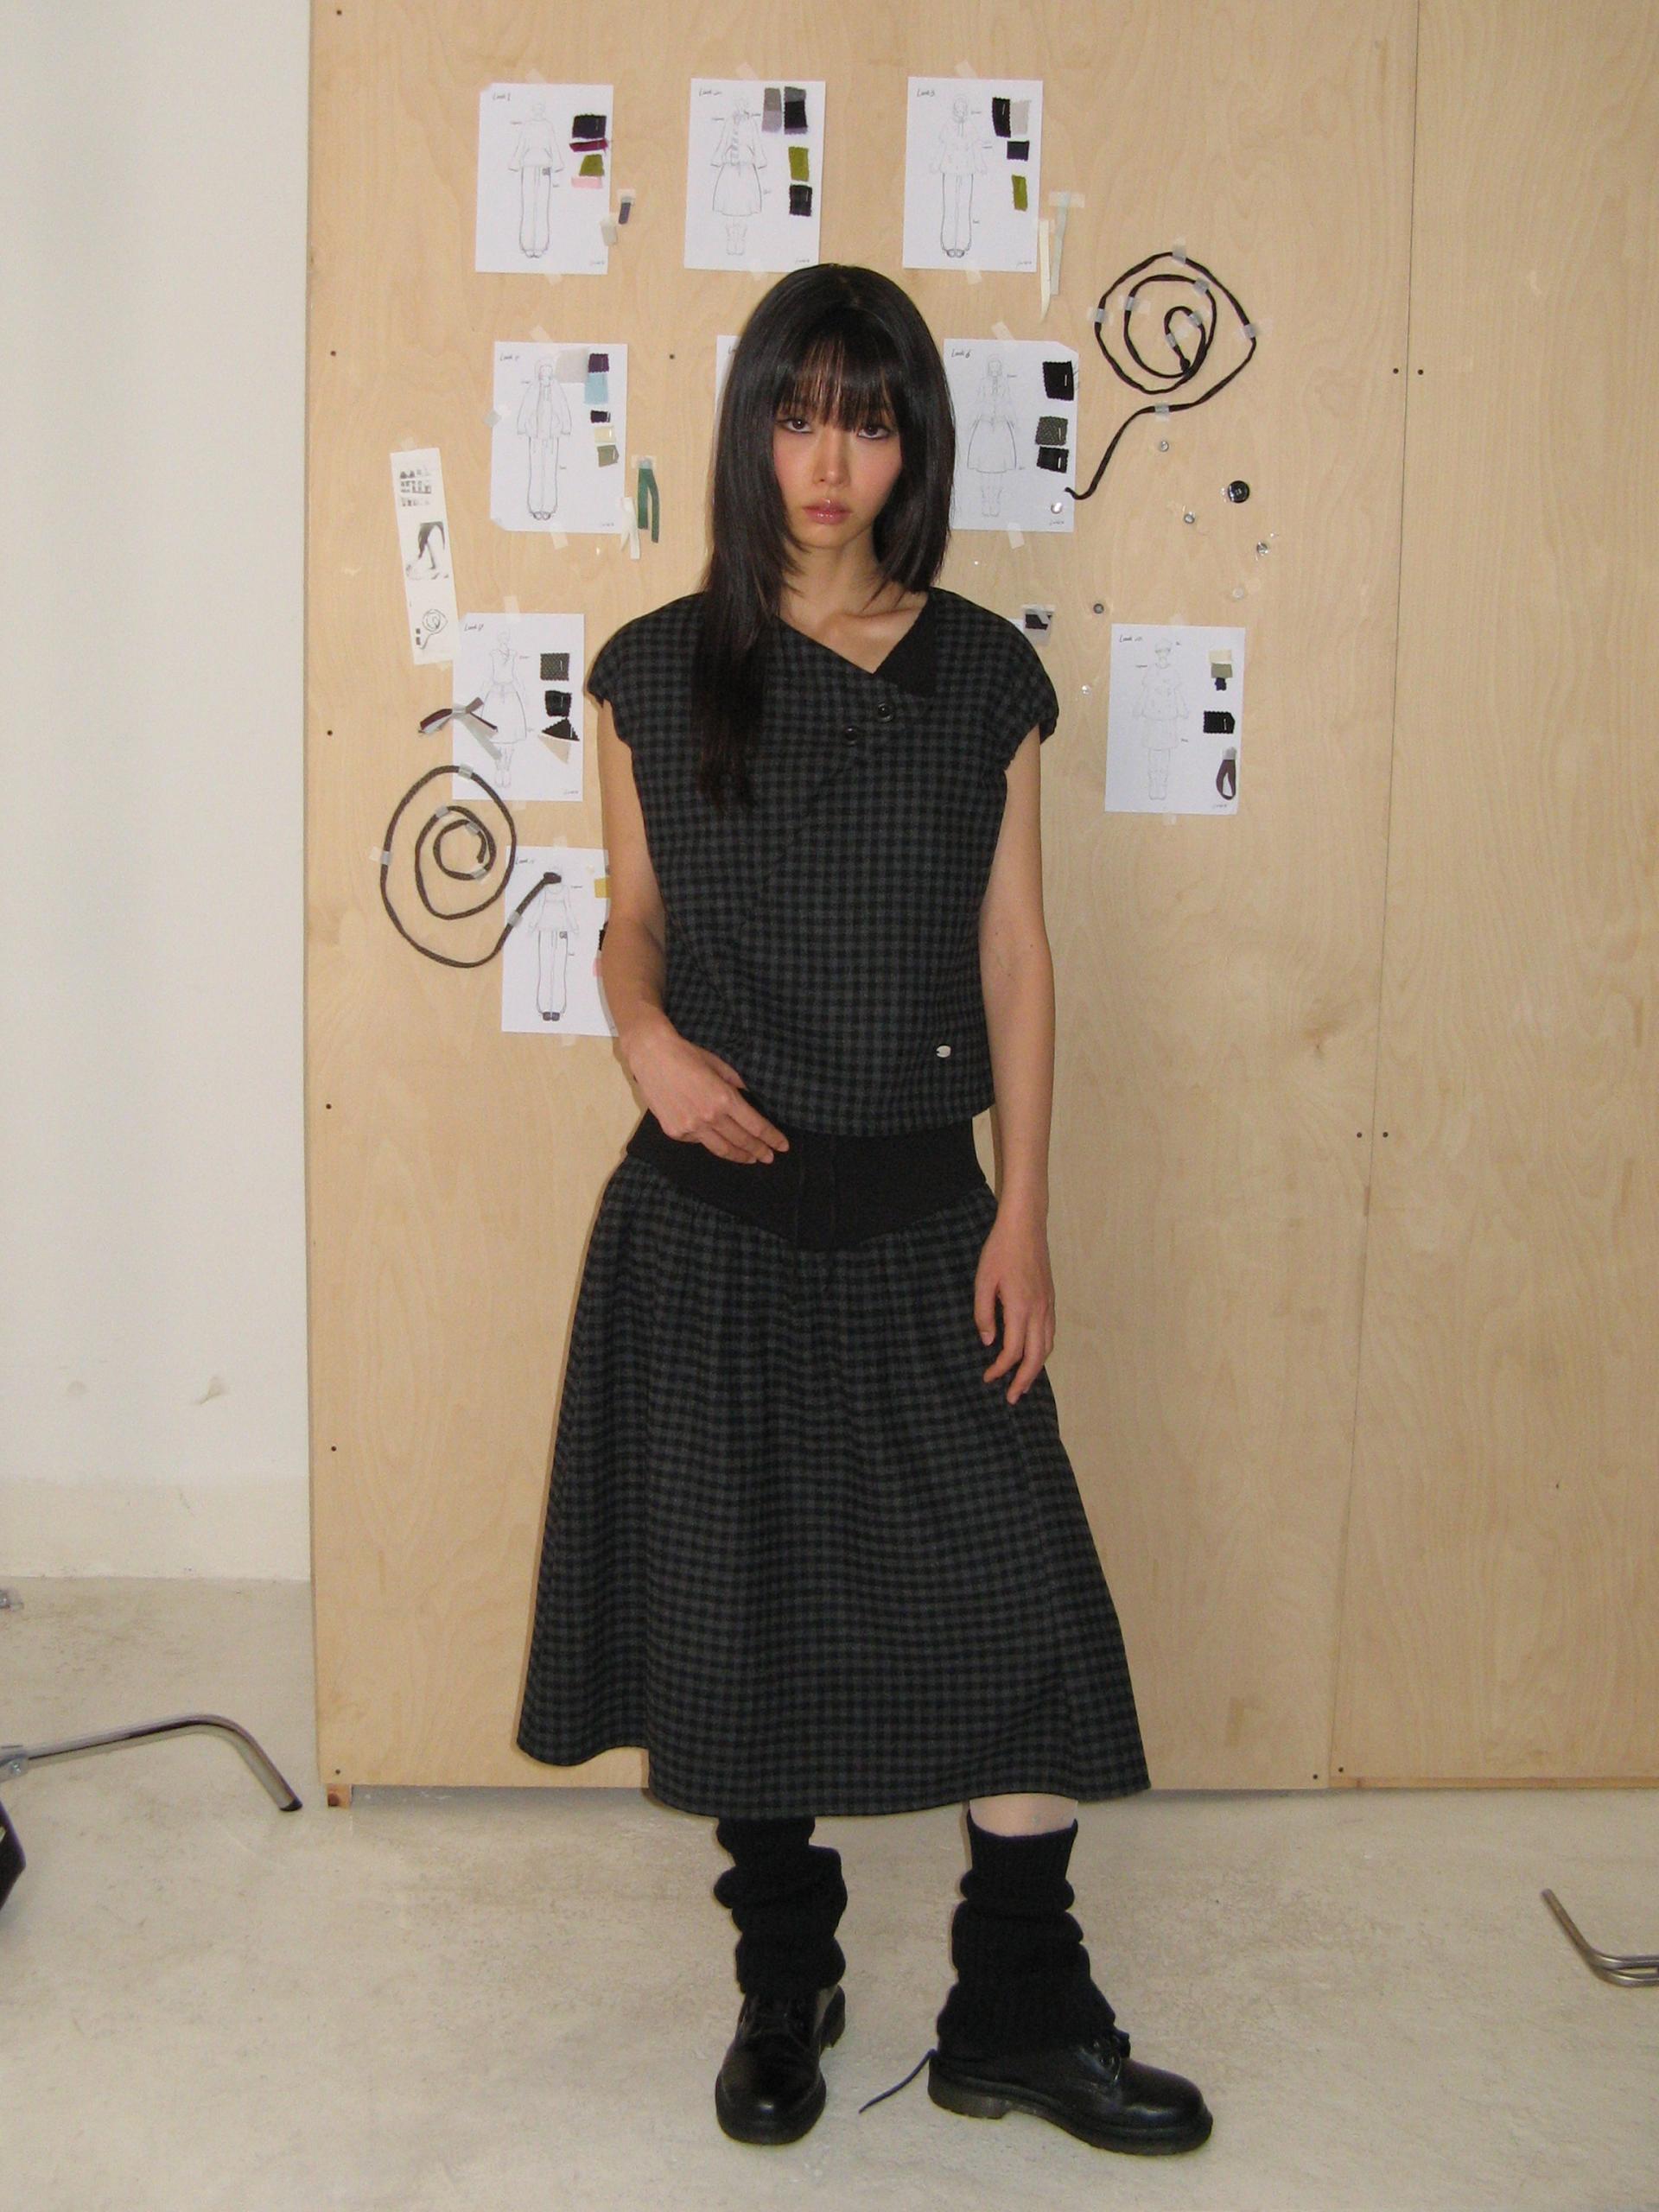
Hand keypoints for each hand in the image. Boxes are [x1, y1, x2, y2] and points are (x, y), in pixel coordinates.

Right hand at [623, 1014, 788, 1163]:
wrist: (651, 1056)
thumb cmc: (687, 1055)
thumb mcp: (719, 1065)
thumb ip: (737, 1085)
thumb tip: (750, 1099)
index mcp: (724, 1098)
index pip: (755, 1126)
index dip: (771, 1137)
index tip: (782, 1146)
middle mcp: (709, 1117)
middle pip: (741, 1141)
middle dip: (759, 1150)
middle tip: (769, 1157)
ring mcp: (690, 1127)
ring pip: (721, 1149)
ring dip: (739, 1156)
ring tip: (751, 1159)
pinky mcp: (675, 1132)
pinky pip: (699, 1142)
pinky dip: (712, 1142)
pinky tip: (719, 1141)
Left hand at [974, 1209, 1055, 1403]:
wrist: (1025, 1227)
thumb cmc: (1000, 1251)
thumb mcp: (983, 1281)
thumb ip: (984, 1314)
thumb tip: (988, 1342)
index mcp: (1020, 1308)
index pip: (1012, 1352)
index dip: (1000, 1370)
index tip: (987, 1378)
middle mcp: (1039, 1311)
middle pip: (1035, 1357)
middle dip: (1024, 1381)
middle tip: (1012, 1398)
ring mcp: (1048, 1306)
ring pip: (1046, 1347)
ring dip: (1036, 1369)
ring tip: (1023, 1383)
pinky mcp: (1050, 1300)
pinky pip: (1050, 1334)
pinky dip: (1043, 1351)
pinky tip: (1034, 1355)